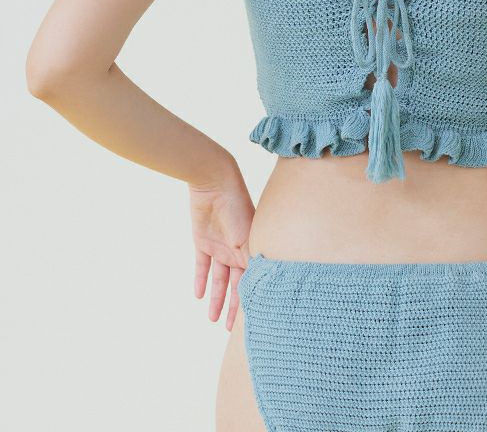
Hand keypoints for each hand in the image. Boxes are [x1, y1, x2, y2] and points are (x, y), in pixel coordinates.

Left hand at [188, 165, 255, 330]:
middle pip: (236, 284)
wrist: (214, 184)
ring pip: (219, 279)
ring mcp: (220, 246)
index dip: (251, 301)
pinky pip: (201, 266)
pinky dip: (200, 280)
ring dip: (216, 299)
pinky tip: (198, 296)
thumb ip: (251, 265)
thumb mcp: (247, 240)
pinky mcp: (202, 242)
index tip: (250, 323)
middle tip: (229, 331)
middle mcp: (238, 250)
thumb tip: (260, 291)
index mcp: (253, 249)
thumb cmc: (237, 209)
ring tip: (212, 320)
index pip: (252, 281)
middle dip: (234, 307)